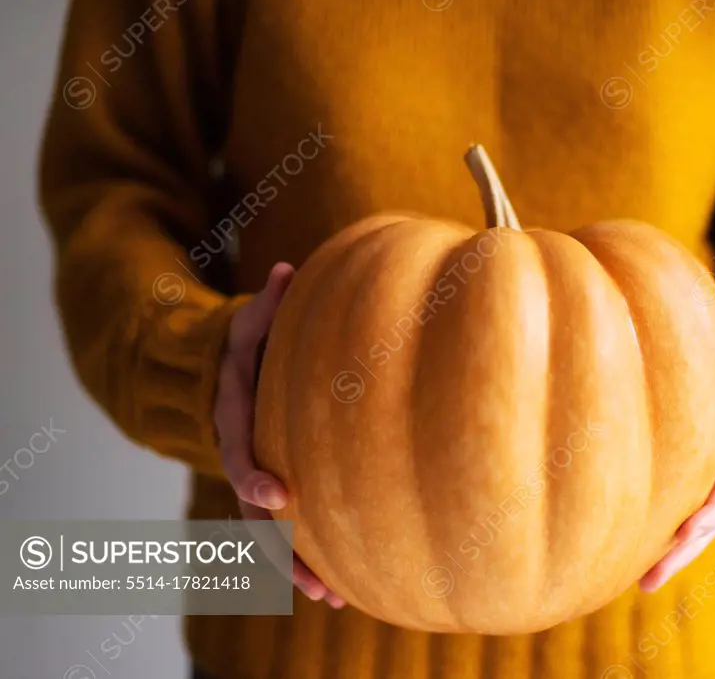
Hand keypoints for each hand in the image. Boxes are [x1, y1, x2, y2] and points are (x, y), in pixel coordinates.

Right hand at [215, 262, 345, 608]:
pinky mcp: (273, 482)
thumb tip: (286, 272)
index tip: (282, 499)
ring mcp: (254, 474)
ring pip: (270, 532)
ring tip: (333, 598)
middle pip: (253, 513)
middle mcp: (240, 452)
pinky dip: (307, 554)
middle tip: (317, 584)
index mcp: (234, 415)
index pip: (240, 451)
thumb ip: (269, 302)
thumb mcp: (249, 318)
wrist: (219, 369)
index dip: (255, 476)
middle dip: (282, 552)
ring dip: (297, 567)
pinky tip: (340, 583)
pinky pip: (286, 525)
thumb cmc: (244, 340)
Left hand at [639, 348, 714, 591]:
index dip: (707, 513)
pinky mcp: (697, 476)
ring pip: (695, 525)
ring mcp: (713, 479)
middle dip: (681, 553)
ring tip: (642, 582)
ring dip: (672, 554)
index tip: (685, 533)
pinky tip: (634, 552)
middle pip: (708, 522)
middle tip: (649, 580)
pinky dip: (664, 533)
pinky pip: (681, 510)